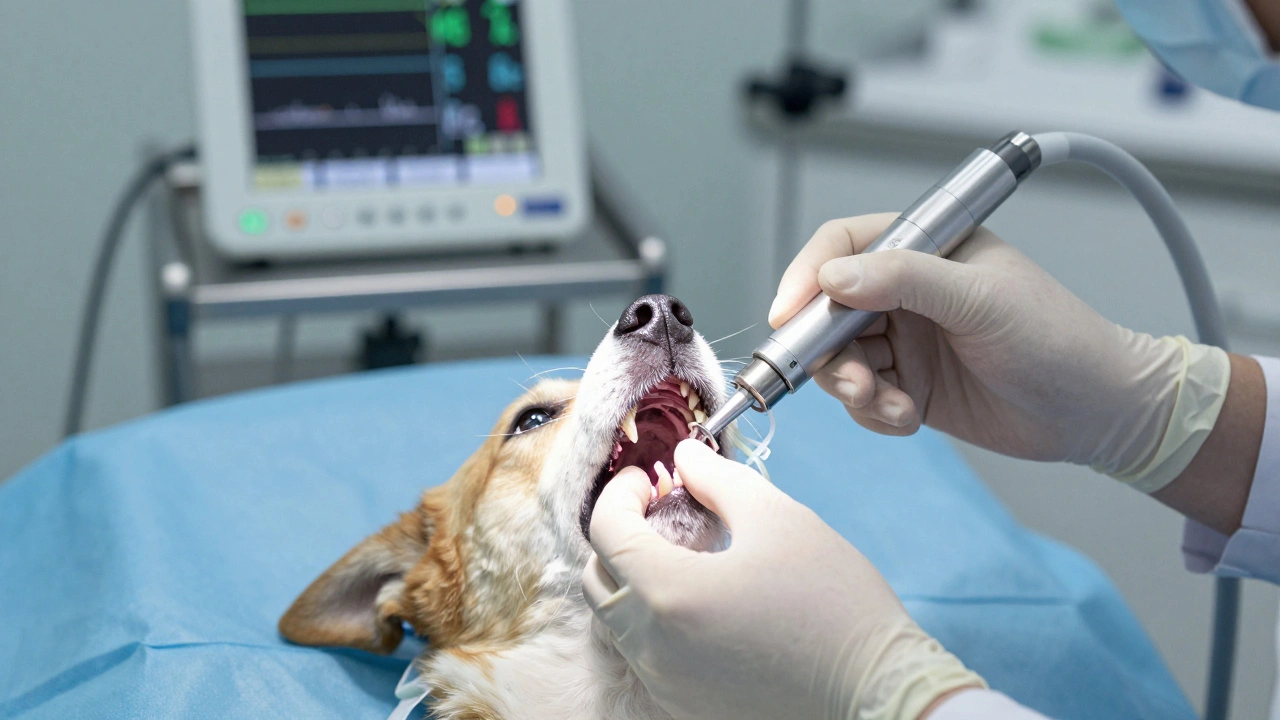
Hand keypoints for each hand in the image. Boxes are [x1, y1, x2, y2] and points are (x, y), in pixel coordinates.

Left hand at [582, 440, 982, 719]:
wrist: (874, 687)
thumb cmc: (833, 600)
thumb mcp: (776, 517)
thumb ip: (716, 478)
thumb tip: (683, 457)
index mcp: (670, 592)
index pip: (605, 530)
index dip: (621, 491)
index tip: (650, 478)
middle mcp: (653, 645)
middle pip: (598, 578)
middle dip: (618, 533)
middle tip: (658, 507)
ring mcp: (666, 680)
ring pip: (616, 619)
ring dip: (632, 575)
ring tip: (679, 550)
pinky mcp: (684, 703)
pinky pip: (643, 652)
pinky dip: (652, 616)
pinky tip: (696, 596)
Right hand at [769, 214, 1229, 490]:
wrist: (1096, 413)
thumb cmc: (1055, 338)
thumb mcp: (979, 299)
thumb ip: (904, 279)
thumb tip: (832, 277)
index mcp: (924, 248)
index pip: (842, 247)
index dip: (807, 277)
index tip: (790, 314)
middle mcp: (906, 291)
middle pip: (827, 311)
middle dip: (827, 351)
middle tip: (850, 381)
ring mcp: (905, 340)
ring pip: (839, 361)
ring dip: (854, 388)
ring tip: (892, 404)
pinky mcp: (909, 385)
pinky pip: (863, 399)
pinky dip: (875, 412)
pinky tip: (911, 417)